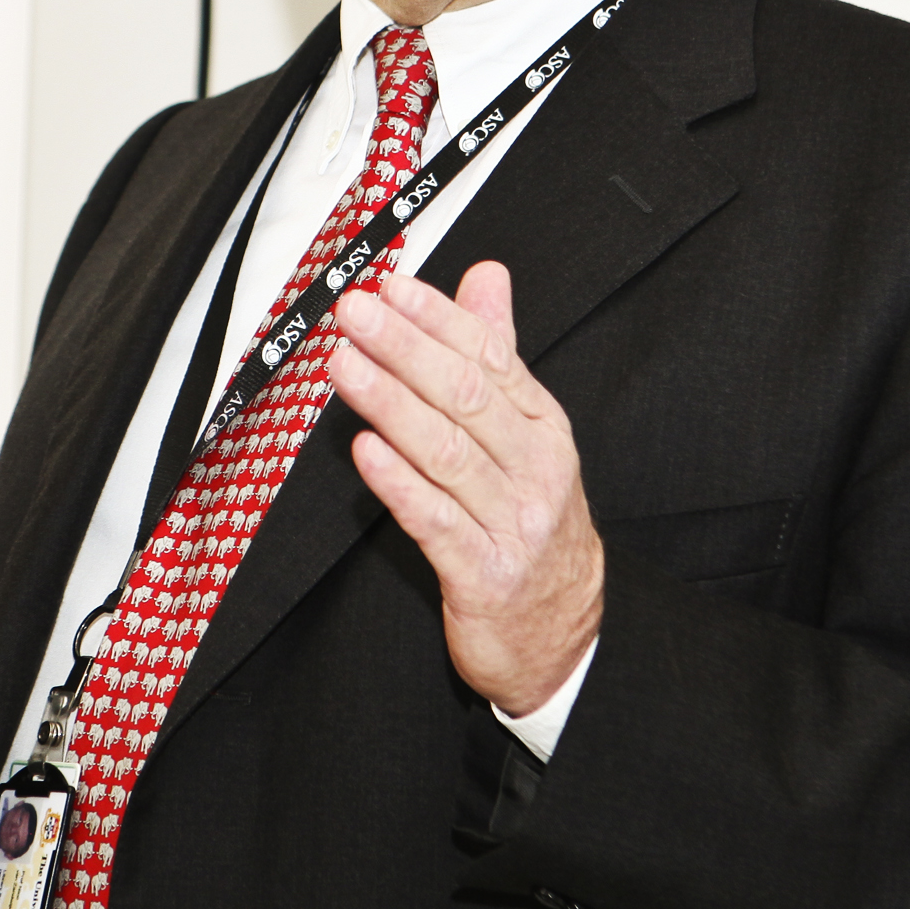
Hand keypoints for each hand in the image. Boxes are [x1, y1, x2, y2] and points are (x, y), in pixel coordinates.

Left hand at [327, 263, 600, 716]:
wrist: (564, 634)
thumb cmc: (531, 523)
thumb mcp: (527, 435)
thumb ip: (500, 353)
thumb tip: (486, 275)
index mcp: (542, 428)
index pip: (492, 359)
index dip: (439, 319)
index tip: (392, 286)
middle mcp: (534, 469)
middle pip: (467, 398)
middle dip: (405, 348)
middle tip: (356, 313)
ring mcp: (513, 523)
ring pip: (447, 452)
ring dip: (390, 404)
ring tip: (345, 367)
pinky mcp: (485, 574)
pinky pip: (436, 522)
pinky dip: (399, 484)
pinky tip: (365, 451)